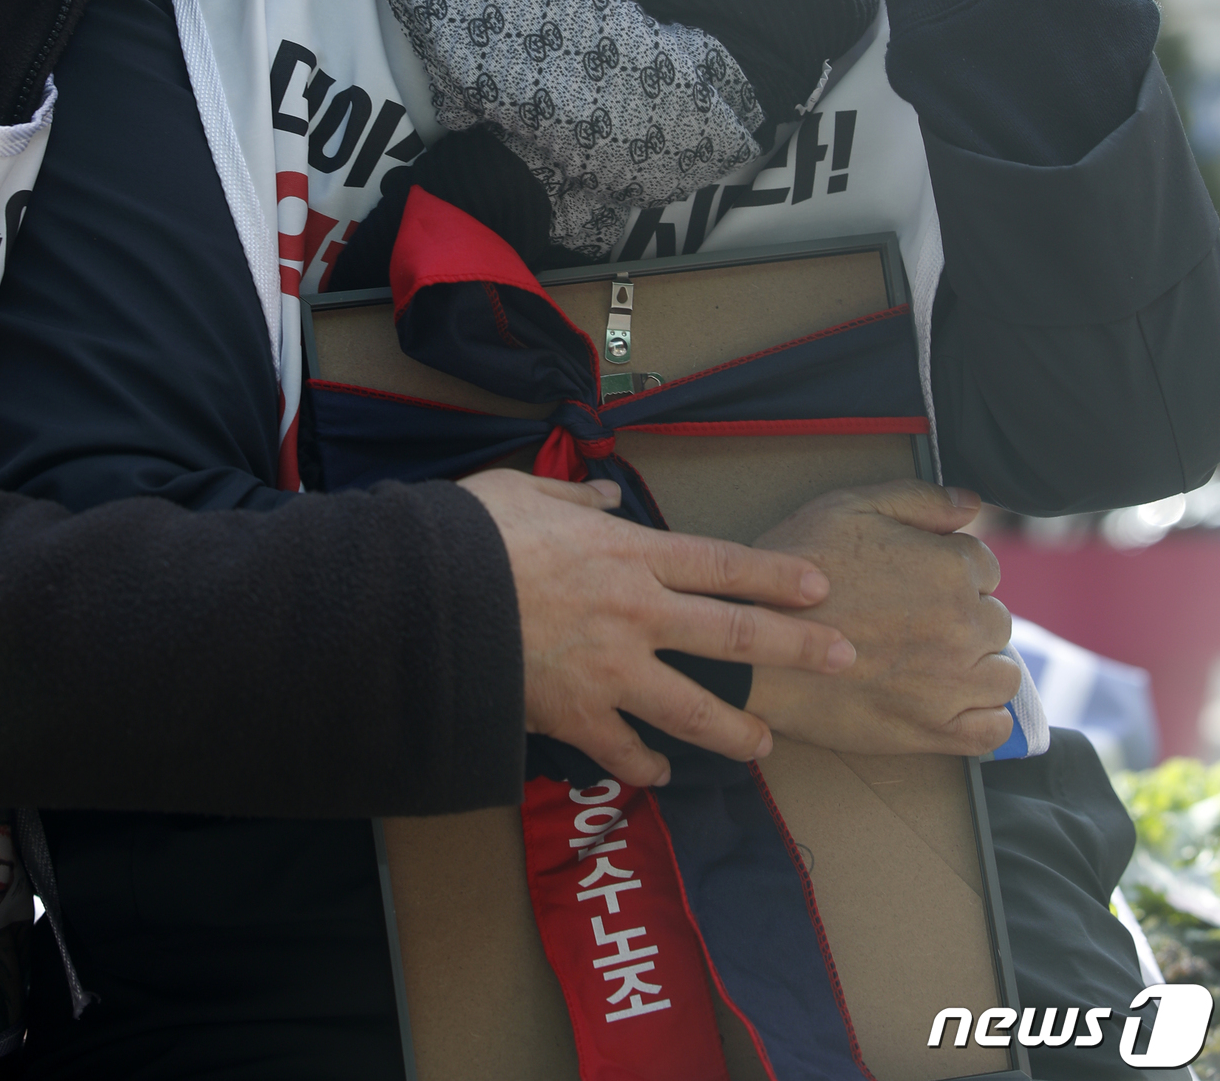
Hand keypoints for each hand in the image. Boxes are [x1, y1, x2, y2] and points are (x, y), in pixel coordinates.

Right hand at [458, 468, 855, 788]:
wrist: (423, 600)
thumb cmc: (474, 536)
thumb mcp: (527, 492)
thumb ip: (577, 495)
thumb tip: (606, 493)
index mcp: (629, 554)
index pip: (723, 564)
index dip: (777, 576)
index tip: (820, 587)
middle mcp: (635, 614)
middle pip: (734, 634)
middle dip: (796, 646)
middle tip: (843, 657)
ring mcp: (609, 672)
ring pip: (693, 709)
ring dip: (736, 730)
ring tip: (765, 745)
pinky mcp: (574, 716)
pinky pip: (622, 750)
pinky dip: (642, 766)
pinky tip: (658, 775)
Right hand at [744, 479, 1018, 756]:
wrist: (755, 646)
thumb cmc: (796, 568)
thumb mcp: (849, 506)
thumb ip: (920, 499)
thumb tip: (973, 504)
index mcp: (951, 567)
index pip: (985, 567)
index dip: (950, 571)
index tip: (915, 582)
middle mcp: (965, 624)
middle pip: (995, 620)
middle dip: (963, 617)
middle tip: (913, 621)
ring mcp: (955, 682)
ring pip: (1002, 674)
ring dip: (977, 666)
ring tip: (930, 662)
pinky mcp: (937, 731)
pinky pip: (993, 729)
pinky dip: (982, 717)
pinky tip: (951, 702)